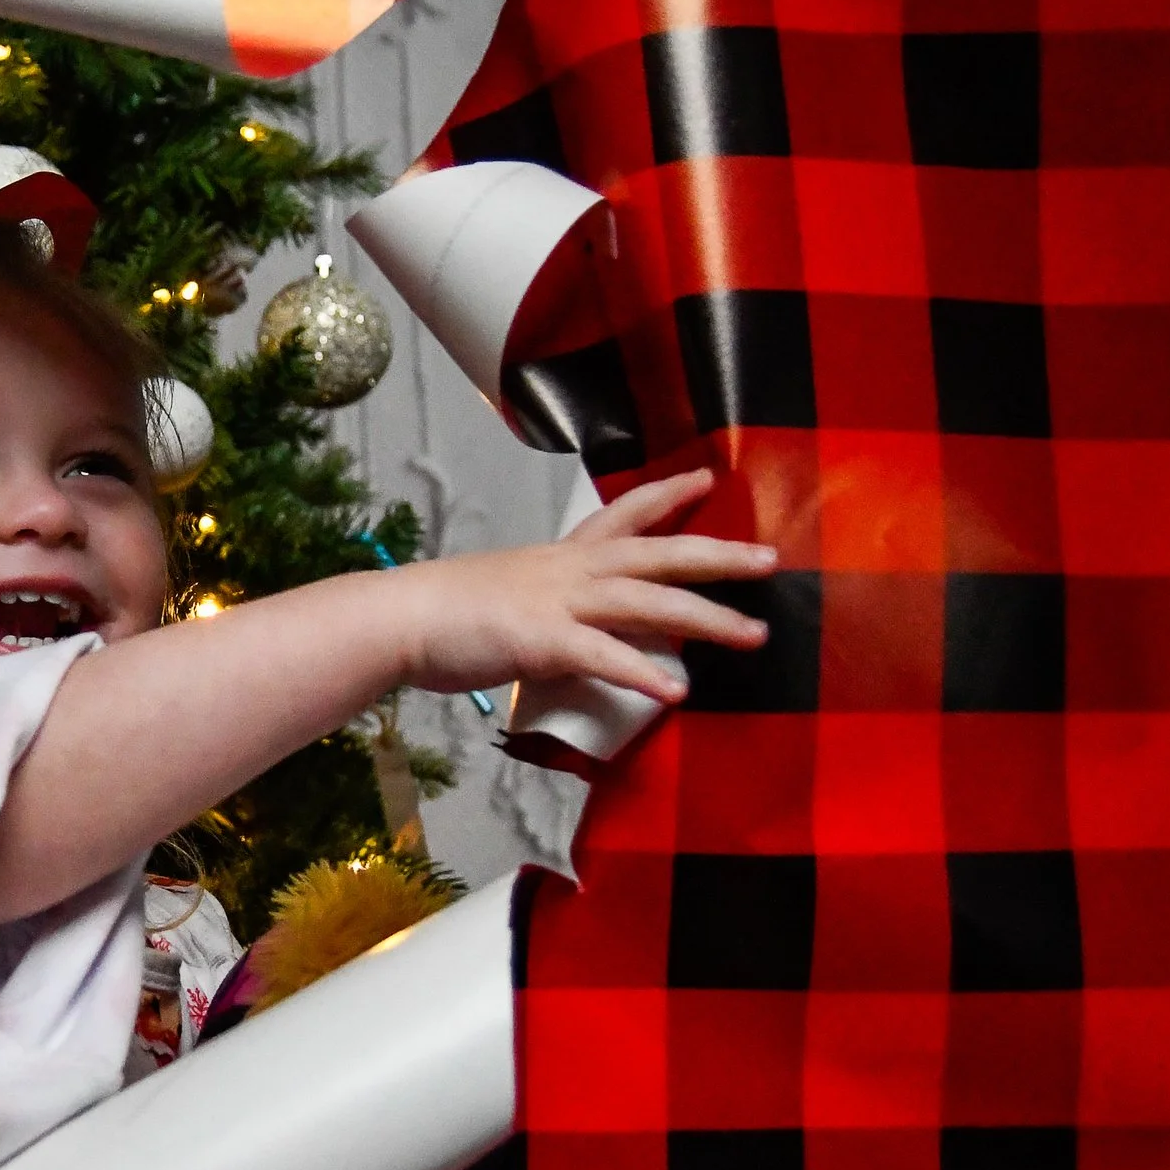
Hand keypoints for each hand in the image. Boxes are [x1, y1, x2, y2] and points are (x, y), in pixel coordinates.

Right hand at [385, 469, 775, 702]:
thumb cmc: (442, 612)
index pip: (622, 514)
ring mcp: (559, 604)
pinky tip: (676, 691)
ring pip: (648, 602)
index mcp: (559, 557)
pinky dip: (643, 672)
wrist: (399, 618)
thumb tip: (568, 635)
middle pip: (658, 554)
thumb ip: (546, 611)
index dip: (667, 496)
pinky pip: (604, 655)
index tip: (706, 478)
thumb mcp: (505, 596)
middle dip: (718, 557)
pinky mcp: (543, 641)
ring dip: (707, 619)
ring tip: (754, 635)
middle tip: (770, 559)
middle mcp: (569, 571)